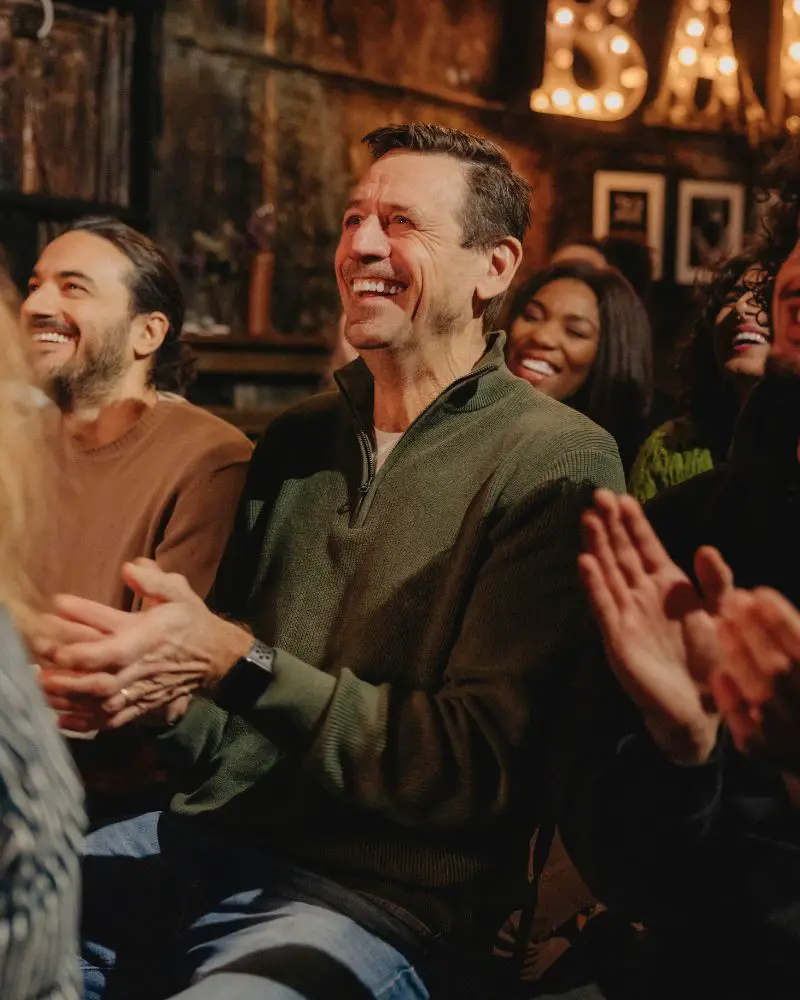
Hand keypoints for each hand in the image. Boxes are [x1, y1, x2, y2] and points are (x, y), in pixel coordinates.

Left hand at [34, 559, 251, 731]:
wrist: (215, 655)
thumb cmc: (191, 621)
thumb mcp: (179, 592)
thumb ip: (154, 579)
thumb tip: (129, 567)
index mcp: (147, 637)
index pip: (110, 643)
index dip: (80, 641)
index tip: (53, 628)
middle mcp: (140, 666)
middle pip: (98, 677)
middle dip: (65, 674)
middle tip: (37, 664)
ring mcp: (139, 688)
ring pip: (101, 701)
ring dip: (69, 699)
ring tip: (41, 690)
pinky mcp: (140, 703)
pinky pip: (111, 718)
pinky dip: (85, 722)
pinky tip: (60, 719)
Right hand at [579, 490, 731, 764]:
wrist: (699, 707)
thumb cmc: (712, 661)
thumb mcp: (723, 615)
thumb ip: (717, 583)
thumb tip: (704, 548)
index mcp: (667, 585)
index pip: (646, 546)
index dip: (634, 522)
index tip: (623, 497)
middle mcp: (642, 594)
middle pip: (622, 553)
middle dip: (610, 525)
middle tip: (597, 495)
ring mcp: (627, 614)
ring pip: (609, 573)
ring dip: (598, 546)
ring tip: (587, 519)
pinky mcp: (617, 638)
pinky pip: (604, 606)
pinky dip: (594, 585)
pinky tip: (585, 562)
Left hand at [711, 587, 799, 777]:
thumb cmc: (797, 690)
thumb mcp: (799, 657)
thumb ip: (791, 636)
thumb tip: (762, 600)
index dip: (782, 619)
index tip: (760, 592)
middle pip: (781, 669)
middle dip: (755, 631)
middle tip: (733, 600)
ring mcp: (790, 737)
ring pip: (763, 694)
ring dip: (740, 656)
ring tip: (721, 622)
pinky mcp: (766, 753)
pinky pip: (747, 731)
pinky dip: (733, 701)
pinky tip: (720, 674)